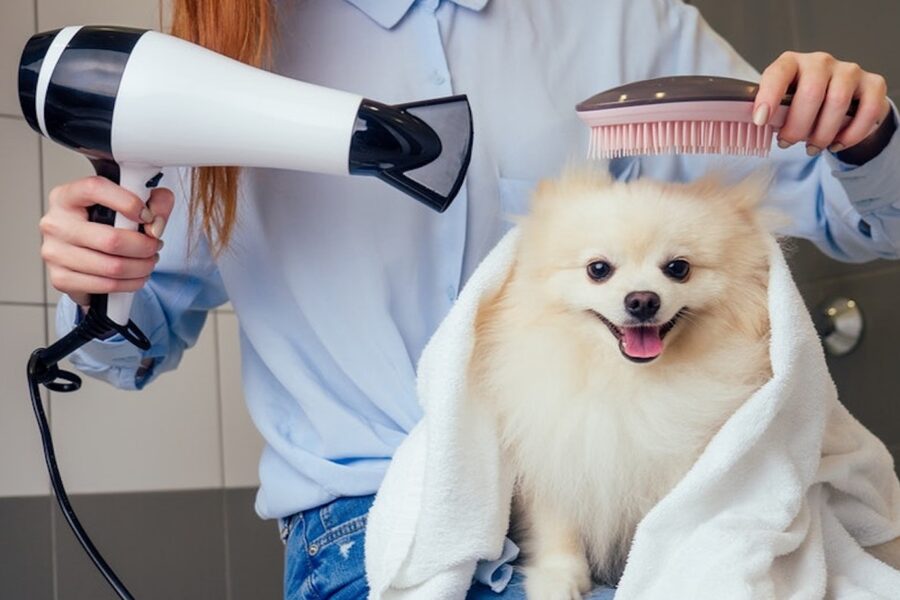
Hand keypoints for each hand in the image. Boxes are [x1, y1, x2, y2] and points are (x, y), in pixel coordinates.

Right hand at [40, 176, 174, 307]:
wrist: (84, 252)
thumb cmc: (108, 222)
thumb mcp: (136, 202)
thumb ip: (156, 202)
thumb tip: (155, 225)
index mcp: (67, 196)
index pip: (95, 189)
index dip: (128, 202)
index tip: (147, 215)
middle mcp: (55, 223)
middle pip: (112, 240)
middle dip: (145, 247)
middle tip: (156, 246)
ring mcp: (54, 252)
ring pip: (112, 267)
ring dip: (142, 267)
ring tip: (150, 261)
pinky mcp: (60, 278)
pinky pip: (106, 285)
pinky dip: (131, 283)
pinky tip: (137, 275)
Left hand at [753, 51, 890, 155]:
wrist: (839, 104)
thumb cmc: (801, 105)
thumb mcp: (780, 107)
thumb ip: (770, 113)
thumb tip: (757, 126)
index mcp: (792, 64)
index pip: (779, 73)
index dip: (769, 96)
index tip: (761, 120)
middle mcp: (820, 62)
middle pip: (811, 92)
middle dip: (797, 126)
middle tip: (788, 142)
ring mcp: (849, 70)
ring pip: (838, 102)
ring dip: (822, 134)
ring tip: (812, 148)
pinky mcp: (873, 84)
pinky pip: (867, 110)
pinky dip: (851, 135)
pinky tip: (837, 144)